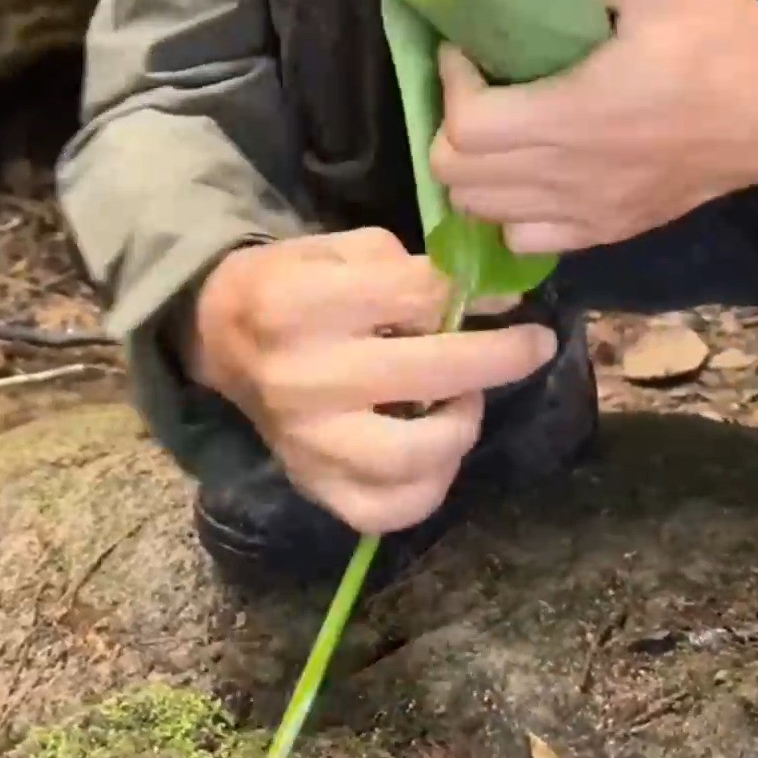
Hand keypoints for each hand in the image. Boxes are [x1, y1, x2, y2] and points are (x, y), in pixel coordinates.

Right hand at [191, 229, 554, 533]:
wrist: (223, 336)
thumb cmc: (294, 282)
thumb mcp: (343, 249)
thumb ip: (412, 268)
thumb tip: (489, 301)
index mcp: (304, 303)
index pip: (417, 298)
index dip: (477, 298)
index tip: (511, 301)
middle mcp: (304, 378)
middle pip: (429, 372)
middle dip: (500, 357)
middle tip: (535, 345)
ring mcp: (308, 442)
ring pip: (414, 456)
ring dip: (462, 424)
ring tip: (465, 398)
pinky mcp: (313, 485)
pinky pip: (389, 509)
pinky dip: (430, 485)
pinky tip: (437, 449)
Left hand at [431, 0, 757, 256]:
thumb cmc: (720, 35)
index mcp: (577, 115)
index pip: (465, 128)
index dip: (452, 82)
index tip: (470, 47)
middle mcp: (572, 177)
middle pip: (457, 176)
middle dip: (451, 120)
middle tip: (479, 79)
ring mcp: (588, 213)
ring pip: (481, 213)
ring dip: (472, 165)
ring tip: (499, 119)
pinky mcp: (607, 231)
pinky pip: (524, 240)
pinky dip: (506, 207)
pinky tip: (526, 165)